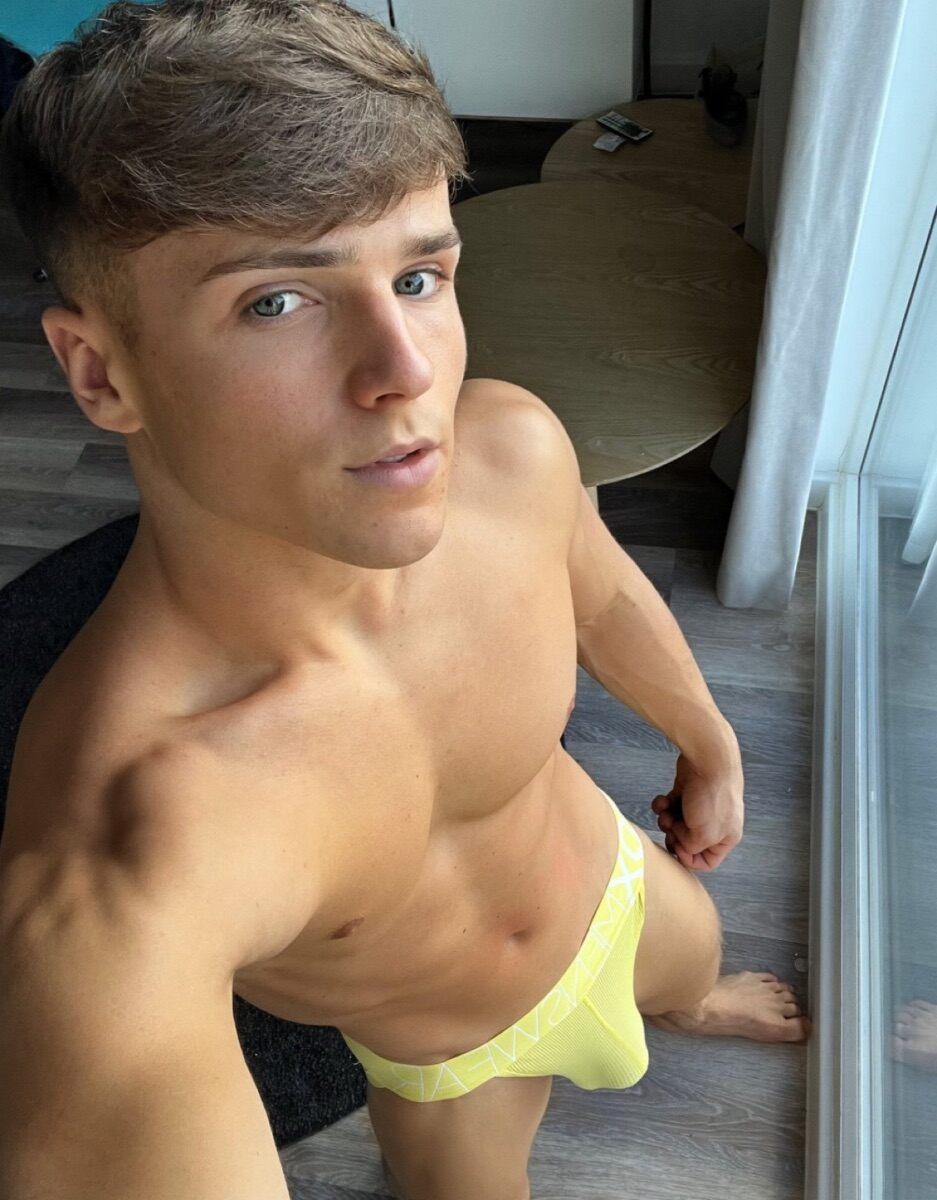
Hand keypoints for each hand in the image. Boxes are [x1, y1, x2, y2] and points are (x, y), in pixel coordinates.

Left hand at [650, 751, 743, 871]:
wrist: (707, 760)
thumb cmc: (711, 798)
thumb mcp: (704, 835)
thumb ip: (692, 848)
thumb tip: (681, 843)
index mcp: (725, 838)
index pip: (707, 862)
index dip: (689, 859)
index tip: (678, 848)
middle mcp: (714, 824)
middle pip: (687, 843)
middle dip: (674, 837)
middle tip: (671, 828)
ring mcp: (699, 807)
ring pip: (676, 824)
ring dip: (667, 820)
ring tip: (667, 812)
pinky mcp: (686, 793)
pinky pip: (670, 807)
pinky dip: (664, 805)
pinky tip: (663, 799)